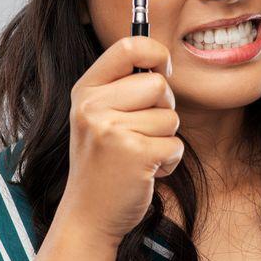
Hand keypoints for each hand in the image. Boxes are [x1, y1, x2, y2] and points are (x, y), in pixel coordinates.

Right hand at [58, 36, 182, 244]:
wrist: (88, 215)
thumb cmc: (103, 163)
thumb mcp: (98, 116)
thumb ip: (122, 86)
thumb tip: (162, 57)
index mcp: (85, 90)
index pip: (128, 46)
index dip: (156, 53)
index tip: (162, 70)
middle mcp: (93, 107)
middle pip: (158, 84)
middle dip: (163, 109)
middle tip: (142, 132)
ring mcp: (112, 131)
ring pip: (170, 117)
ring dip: (165, 139)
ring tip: (139, 155)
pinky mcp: (135, 155)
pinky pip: (175, 144)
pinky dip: (169, 160)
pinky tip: (145, 171)